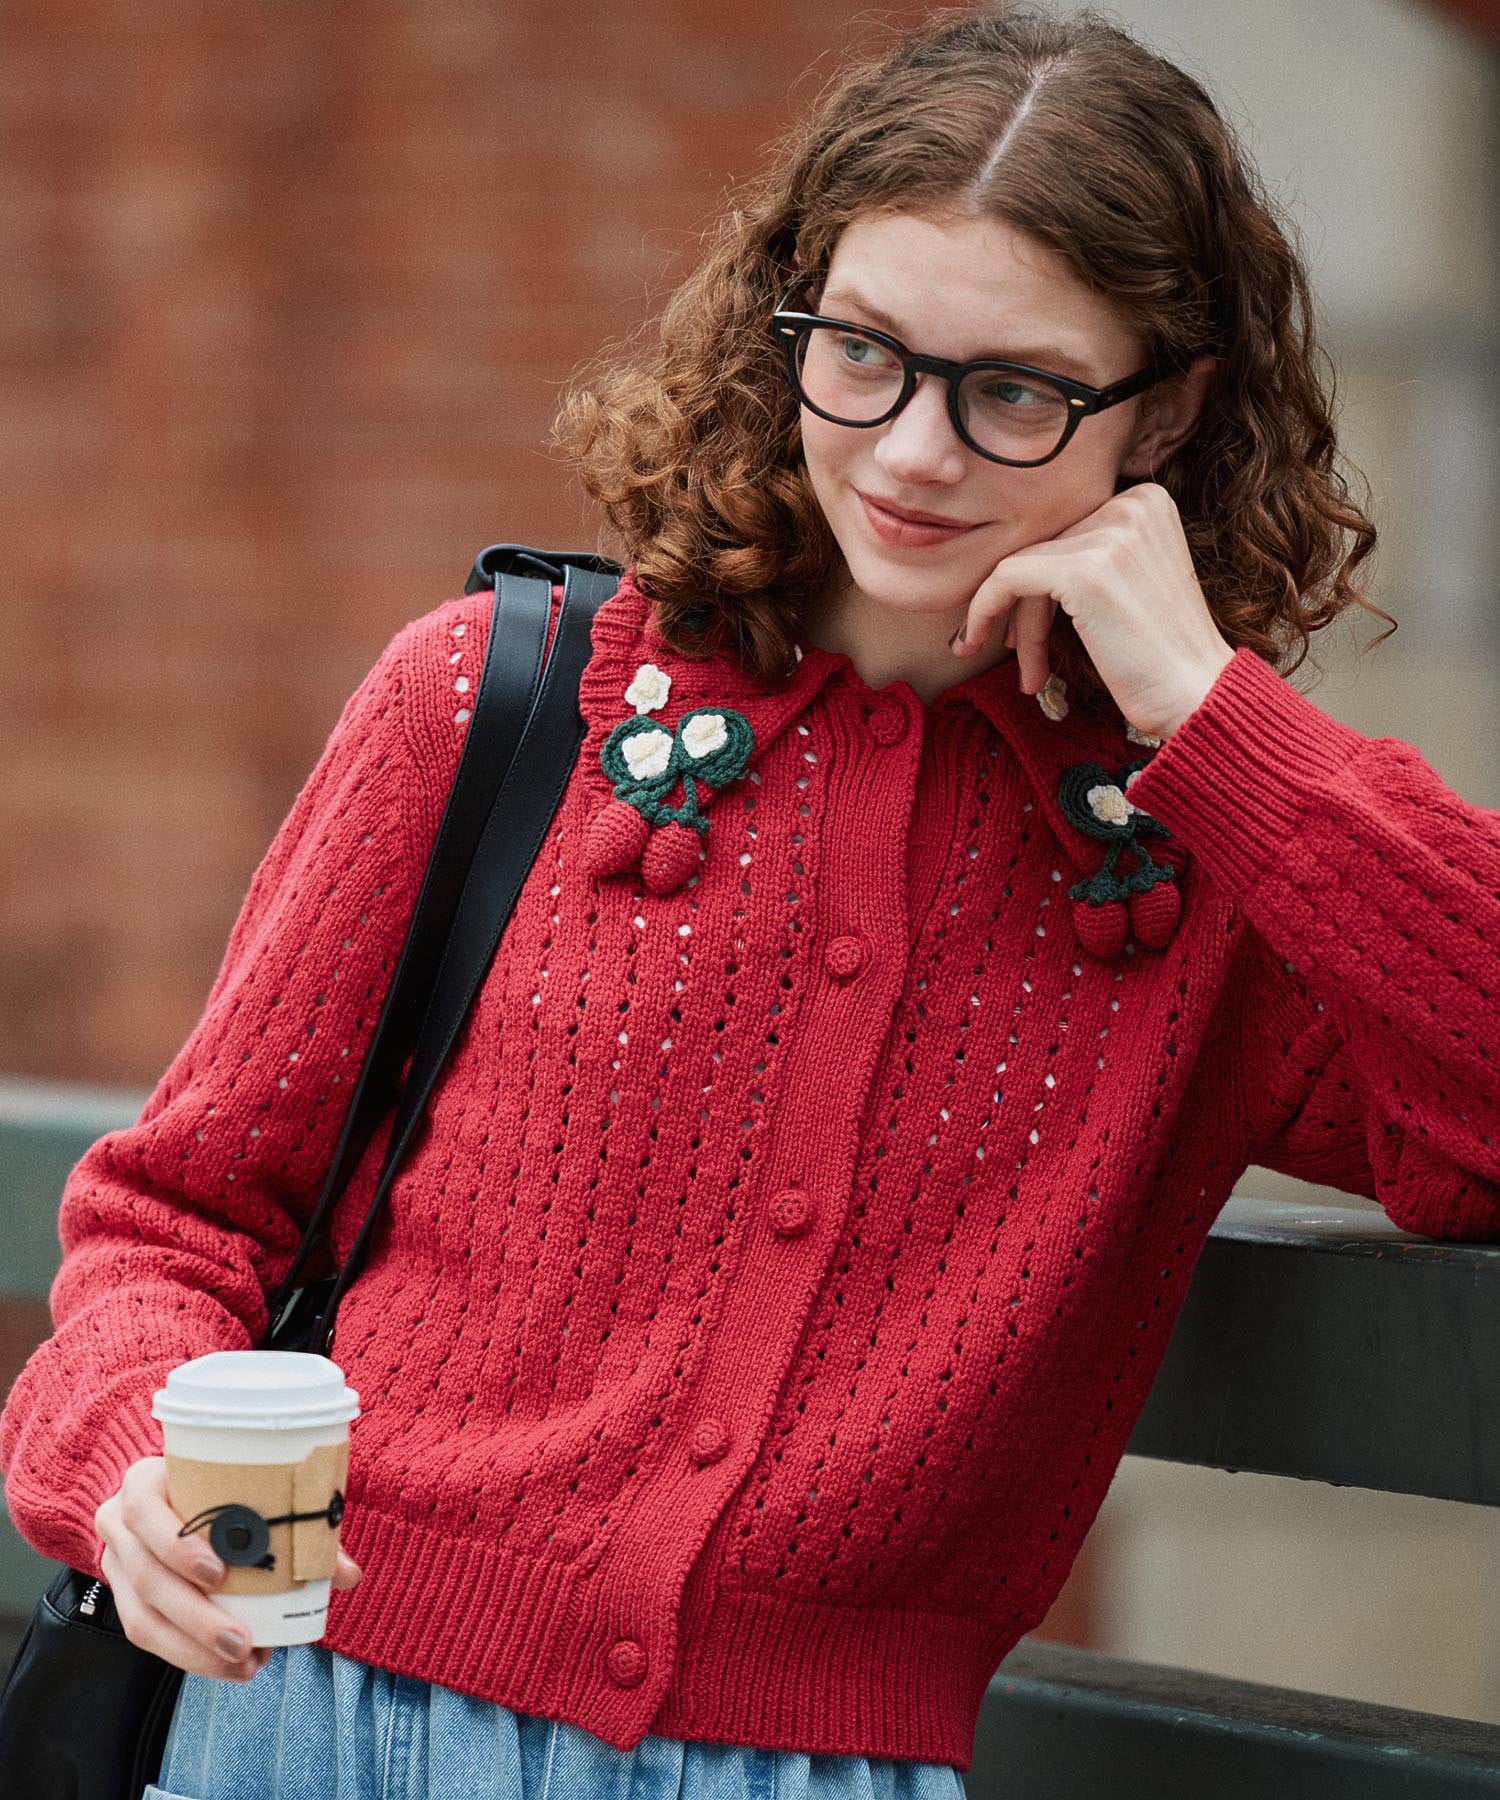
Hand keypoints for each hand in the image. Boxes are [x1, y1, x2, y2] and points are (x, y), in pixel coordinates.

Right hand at [94, 1454, 363, 1682]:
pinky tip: (227, 1665)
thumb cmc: (221, 1490)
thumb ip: (297, 1526)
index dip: (177, 1545)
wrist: (174, 1497)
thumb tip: (349, 1574)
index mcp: (145, 1482)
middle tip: (243, 1642)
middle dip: (197, 1618)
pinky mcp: (121, 1598)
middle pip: (147, 1576)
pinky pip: (146, 1635)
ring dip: (193, 1649)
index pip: (144, 1509)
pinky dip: (188, 1654)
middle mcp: (120, 1523)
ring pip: (142, 1617)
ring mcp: (116, 1563)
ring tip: (243, 1662)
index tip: (220, 1574)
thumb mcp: (247, 1491)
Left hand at [949, 482, 1235, 740]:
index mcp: (1147, 500)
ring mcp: (1109, 533)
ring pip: (1023, 567)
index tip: (1032, 631)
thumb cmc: (1161, 656)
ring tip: (1028, 675)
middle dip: (1028, 610)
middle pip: (1045, 548)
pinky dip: (983, 610)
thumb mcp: (1129, 582)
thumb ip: (1088, 556)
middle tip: (1021, 656)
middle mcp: (1132, 504)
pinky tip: (973, 644)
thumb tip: (1015, 559)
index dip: (1044, 586)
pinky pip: (1006, 579)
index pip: (1067, 532)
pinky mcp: (1083, 570)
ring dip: (1019, 626)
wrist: (1196, 695)